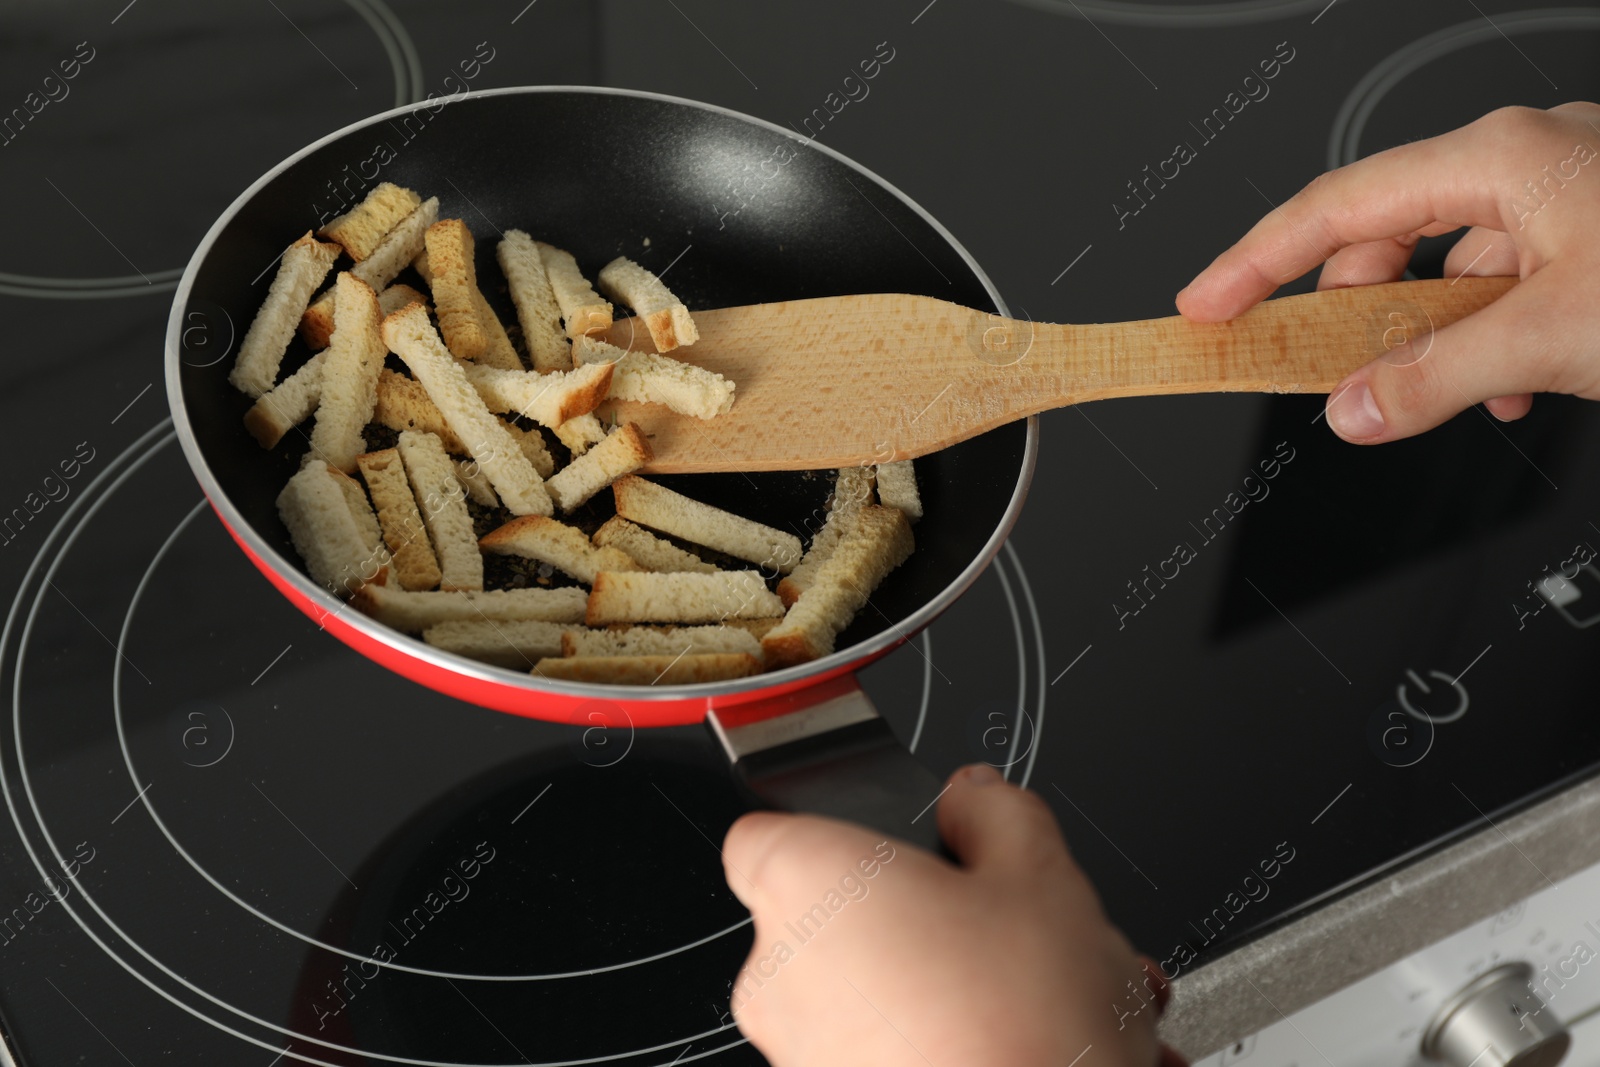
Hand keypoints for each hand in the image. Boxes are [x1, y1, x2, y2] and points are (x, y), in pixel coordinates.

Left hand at [720, 763, 1175, 1066]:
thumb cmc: (1024, 1022)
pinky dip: (927, 1041)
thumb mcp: (1041, 874)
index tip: (891, 844)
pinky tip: (1006, 1041)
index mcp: (807, 885)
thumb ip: (995, 811)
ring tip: (1021, 999)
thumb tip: (973, 797)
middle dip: (907, 917)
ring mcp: (797, 1053)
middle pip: (828, 917)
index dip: (832, 831)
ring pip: (858, 993)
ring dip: (927, 986)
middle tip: (988, 928)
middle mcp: (778, 972)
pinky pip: (872, 1052)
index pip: (767, 834)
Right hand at [1176, 102, 1599, 442]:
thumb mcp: (1553, 335)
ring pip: (1450, 267)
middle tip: (1315, 369)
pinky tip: (1511, 387)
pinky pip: (1506, 283)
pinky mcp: (1594, 236)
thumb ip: (1438, 379)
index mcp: (1500, 158)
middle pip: (1387, 236)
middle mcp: (1527, 162)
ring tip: (1441, 392)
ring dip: (1431, 338)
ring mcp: (1566, 194)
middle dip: (1351, 311)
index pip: (1335, 207)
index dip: (1255, 260)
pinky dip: (1488, 339)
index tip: (1206, 304)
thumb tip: (1354, 410)